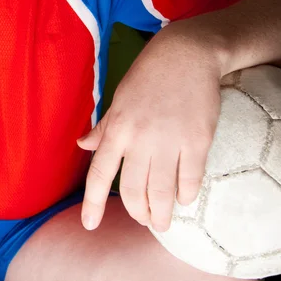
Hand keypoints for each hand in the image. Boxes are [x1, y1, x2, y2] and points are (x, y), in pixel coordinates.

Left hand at [77, 29, 221, 232]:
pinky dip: (186, 195)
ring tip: (162, 223)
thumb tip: (83, 145)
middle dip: (137, 212)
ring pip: (162, 191)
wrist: (187, 55)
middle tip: (143, 219)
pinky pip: (190, 179)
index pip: (99, 172)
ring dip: (161, 213)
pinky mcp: (197, 140)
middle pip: (133, 189)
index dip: (92, 202)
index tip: (89, 225)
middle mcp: (140, 138)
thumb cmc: (148, 76)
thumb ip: (103, 127)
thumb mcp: (119, 98)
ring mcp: (170, 140)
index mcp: (118, 127)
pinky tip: (184, 200)